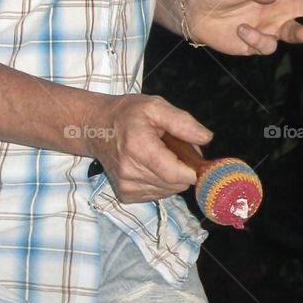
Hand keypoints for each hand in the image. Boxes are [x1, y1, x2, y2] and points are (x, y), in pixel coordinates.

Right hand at [95, 95, 211, 202]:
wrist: (96, 128)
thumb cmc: (128, 115)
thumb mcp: (156, 107)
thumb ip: (183, 122)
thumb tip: (206, 138)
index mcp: (139, 148)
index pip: (176, 174)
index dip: (192, 169)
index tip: (193, 157)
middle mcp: (130, 171)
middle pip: (175, 184)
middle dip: (183, 170)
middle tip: (173, 150)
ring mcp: (126, 186)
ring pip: (168, 191)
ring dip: (172, 177)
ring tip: (160, 156)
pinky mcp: (126, 195)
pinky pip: (157, 194)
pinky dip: (160, 183)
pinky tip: (151, 167)